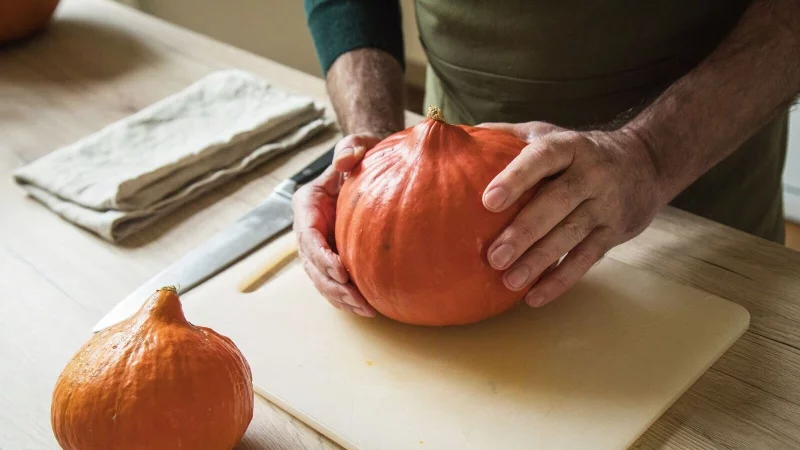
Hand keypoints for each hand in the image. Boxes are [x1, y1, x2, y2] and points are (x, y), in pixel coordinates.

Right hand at [291, 133, 379, 316]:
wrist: (367, 163)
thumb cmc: (363, 153)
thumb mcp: (358, 144)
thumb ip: (351, 147)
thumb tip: (344, 160)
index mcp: (307, 204)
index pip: (308, 236)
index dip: (322, 257)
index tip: (342, 271)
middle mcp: (307, 227)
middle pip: (313, 265)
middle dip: (334, 286)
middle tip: (359, 299)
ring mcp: (317, 244)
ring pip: (321, 278)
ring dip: (341, 298)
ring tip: (367, 310)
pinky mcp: (331, 256)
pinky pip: (333, 281)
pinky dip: (346, 297)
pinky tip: (368, 307)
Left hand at [480, 121, 661, 307]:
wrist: (646, 163)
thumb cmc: (578, 151)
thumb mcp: (549, 133)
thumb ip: (507, 136)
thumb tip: (456, 138)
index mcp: (570, 147)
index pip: (543, 159)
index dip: (516, 178)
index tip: (488, 200)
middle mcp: (591, 174)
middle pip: (558, 203)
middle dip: (524, 231)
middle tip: (494, 257)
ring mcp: (606, 205)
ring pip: (572, 235)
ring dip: (540, 261)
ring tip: (509, 281)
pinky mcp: (614, 232)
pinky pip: (586, 259)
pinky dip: (561, 280)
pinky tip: (534, 297)